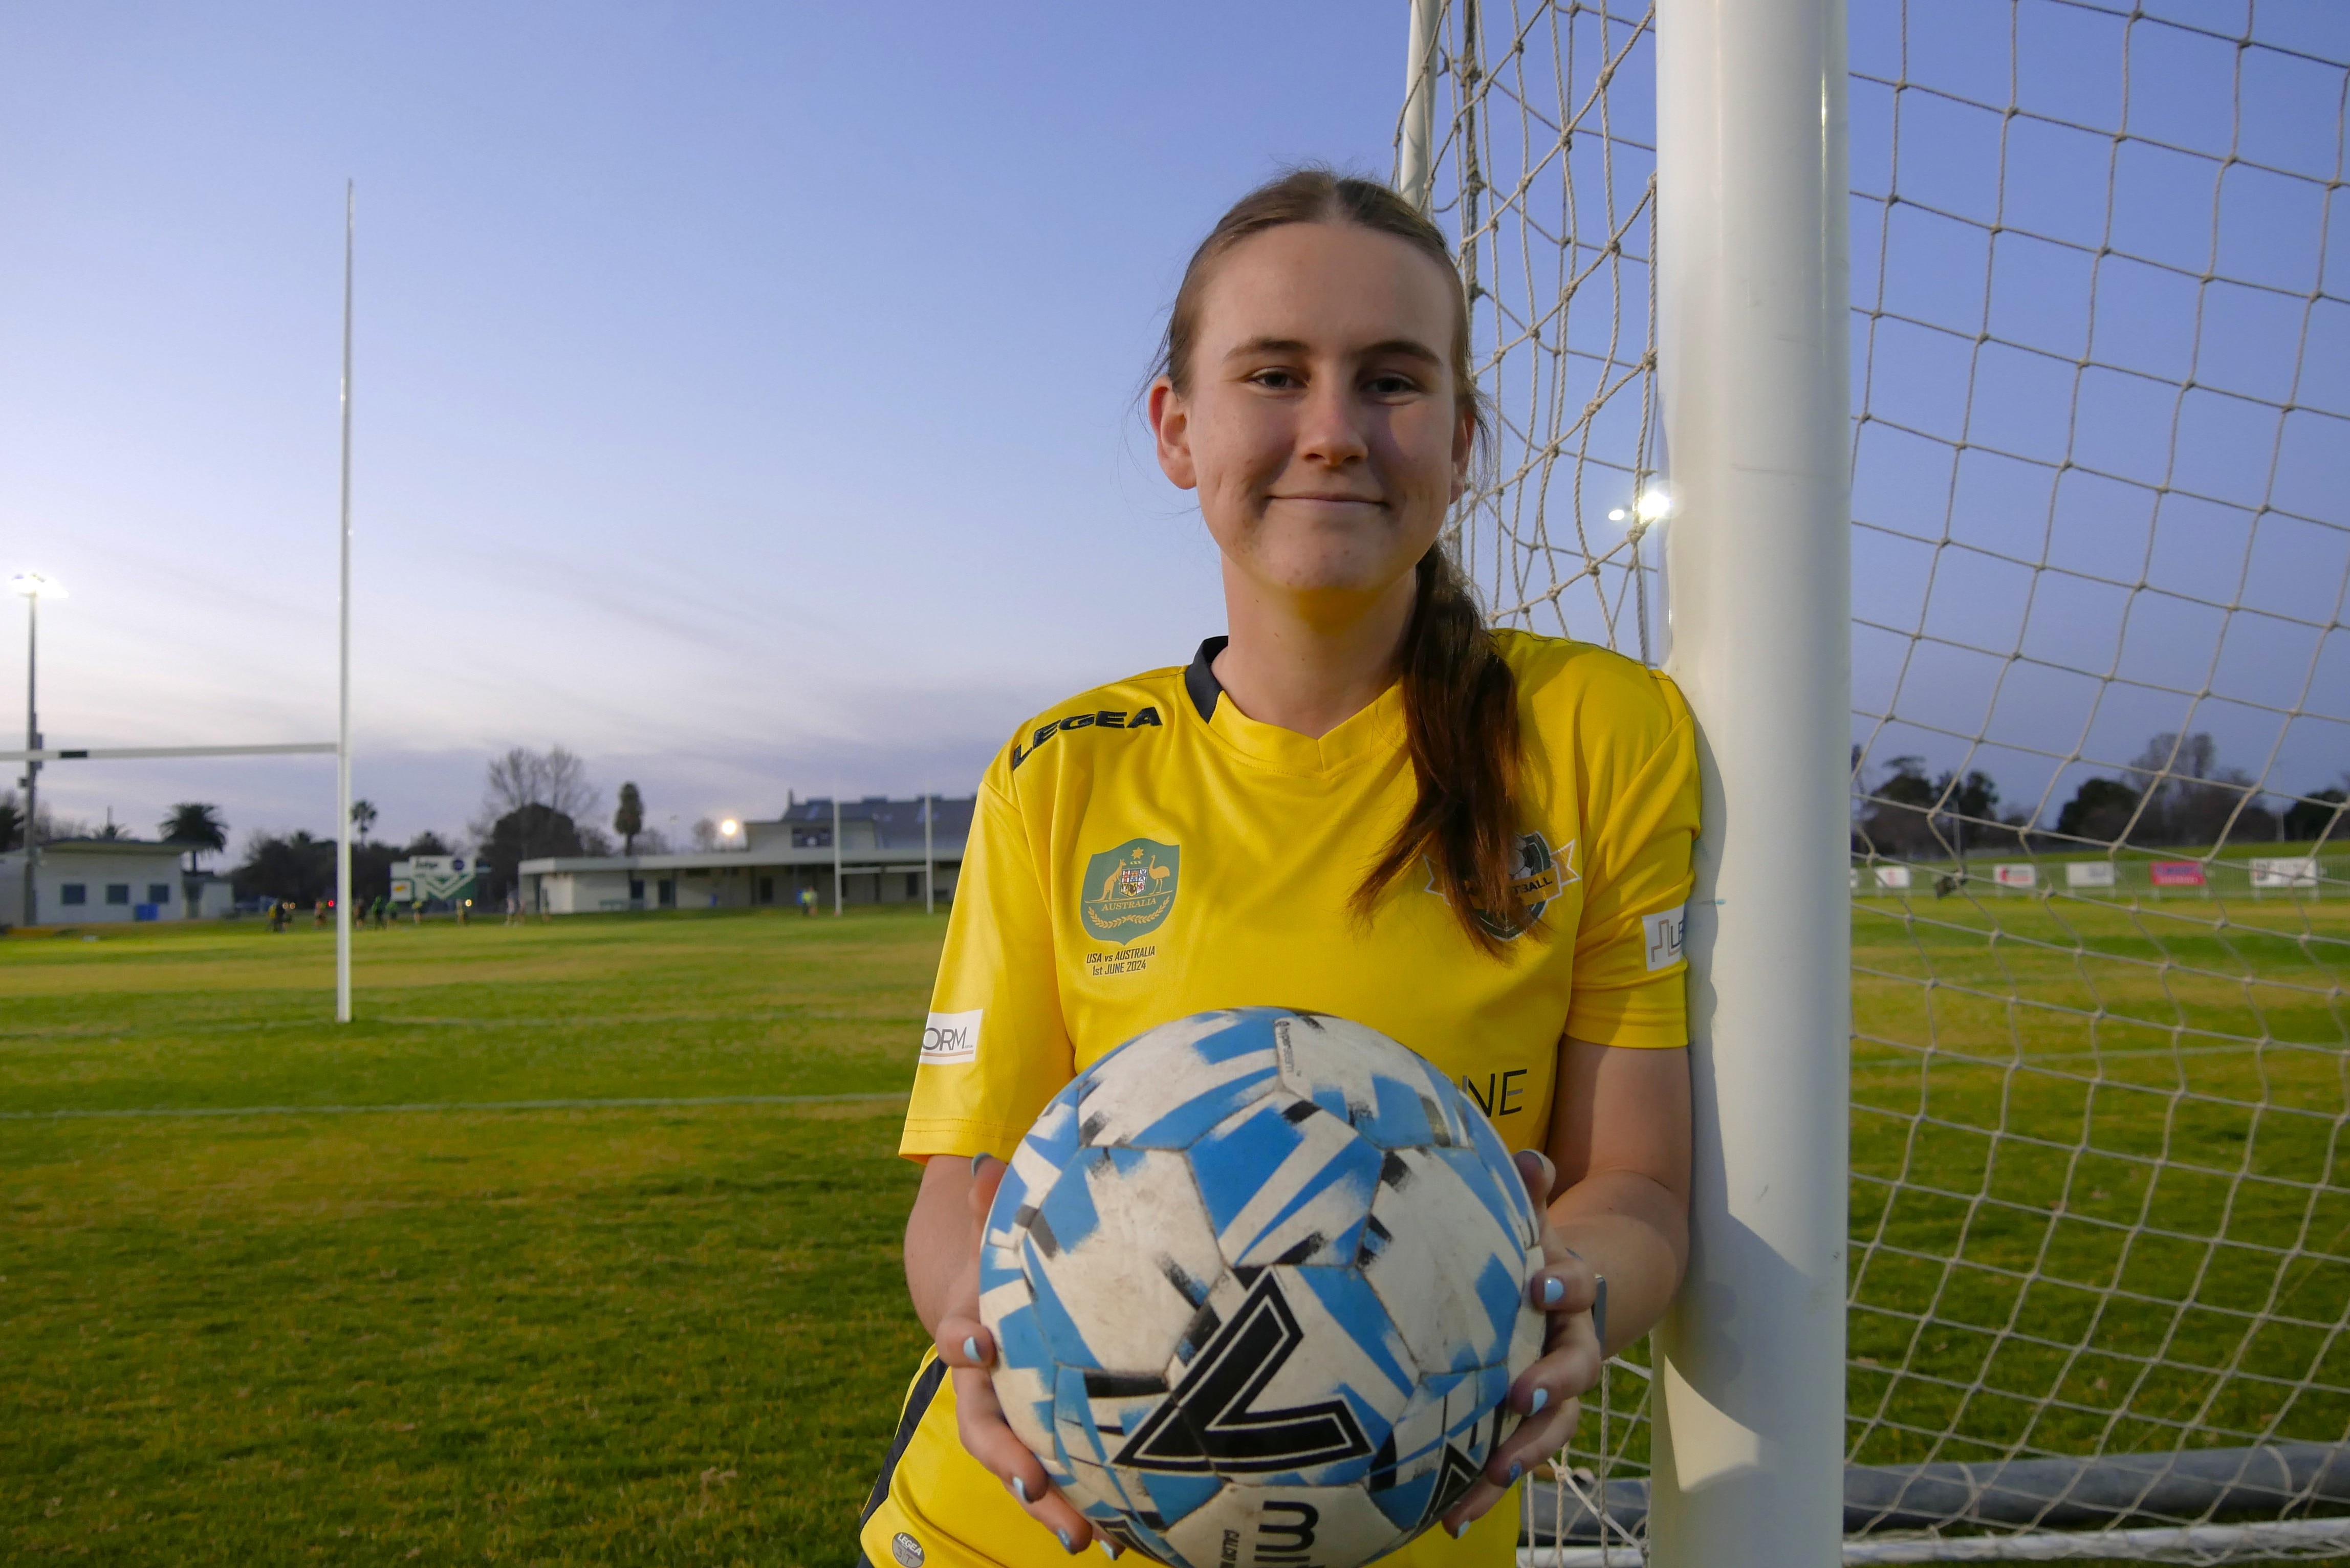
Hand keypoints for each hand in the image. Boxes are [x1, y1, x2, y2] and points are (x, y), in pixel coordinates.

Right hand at [931, 1154, 1102, 1556]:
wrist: (979, 1296)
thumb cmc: (999, 1254)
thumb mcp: (995, 1227)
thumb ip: (991, 1203)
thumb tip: (984, 1160)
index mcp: (973, 1328)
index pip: (959, 1336)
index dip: (966, 1339)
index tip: (982, 1343)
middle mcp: (984, 1383)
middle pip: (986, 1429)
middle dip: (1009, 1460)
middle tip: (1034, 1485)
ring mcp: (1009, 1416)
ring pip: (1018, 1466)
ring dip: (1049, 1505)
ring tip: (1091, 1541)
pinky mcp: (1039, 1435)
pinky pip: (1055, 1474)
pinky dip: (1084, 1506)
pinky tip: (1126, 1541)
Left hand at [1440, 1149, 1603, 1539]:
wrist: (1556, 1303)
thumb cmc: (1528, 1257)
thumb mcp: (1530, 1224)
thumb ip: (1529, 1195)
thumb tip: (1530, 1156)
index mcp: (1567, 1293)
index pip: (1576, 1285)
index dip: (1564, 1284)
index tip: (1539, 1284)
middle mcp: (1568, 1348)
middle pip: (1573, 1371)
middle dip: (1550, 1385)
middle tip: (1520, 1393)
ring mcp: (1550, 1395)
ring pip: (1549, 1430)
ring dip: (1522, 1450)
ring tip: (1491, 1472)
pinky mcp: (1522, 1428)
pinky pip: (1508, 1462)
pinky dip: (1484, 1491)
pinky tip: (1450, 1518)